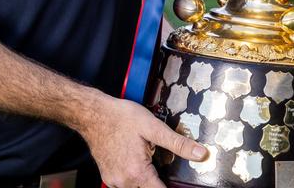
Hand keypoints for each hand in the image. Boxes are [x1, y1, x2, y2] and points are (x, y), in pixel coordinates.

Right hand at [81, 95, 207, 187]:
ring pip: (137, 187)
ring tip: (148, 158)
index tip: (178, 183)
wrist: (93, 114)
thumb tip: (200, 154)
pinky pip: (126, 183)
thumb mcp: (153, 127)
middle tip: (160, 161)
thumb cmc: (121, 118)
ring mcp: (113, 181)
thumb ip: (178, 144)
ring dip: (146, 178)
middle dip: (159, 181)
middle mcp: (124, 182)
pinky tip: (136, 159)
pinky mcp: (108, 176)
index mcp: (137, 173)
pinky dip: (134, 176)